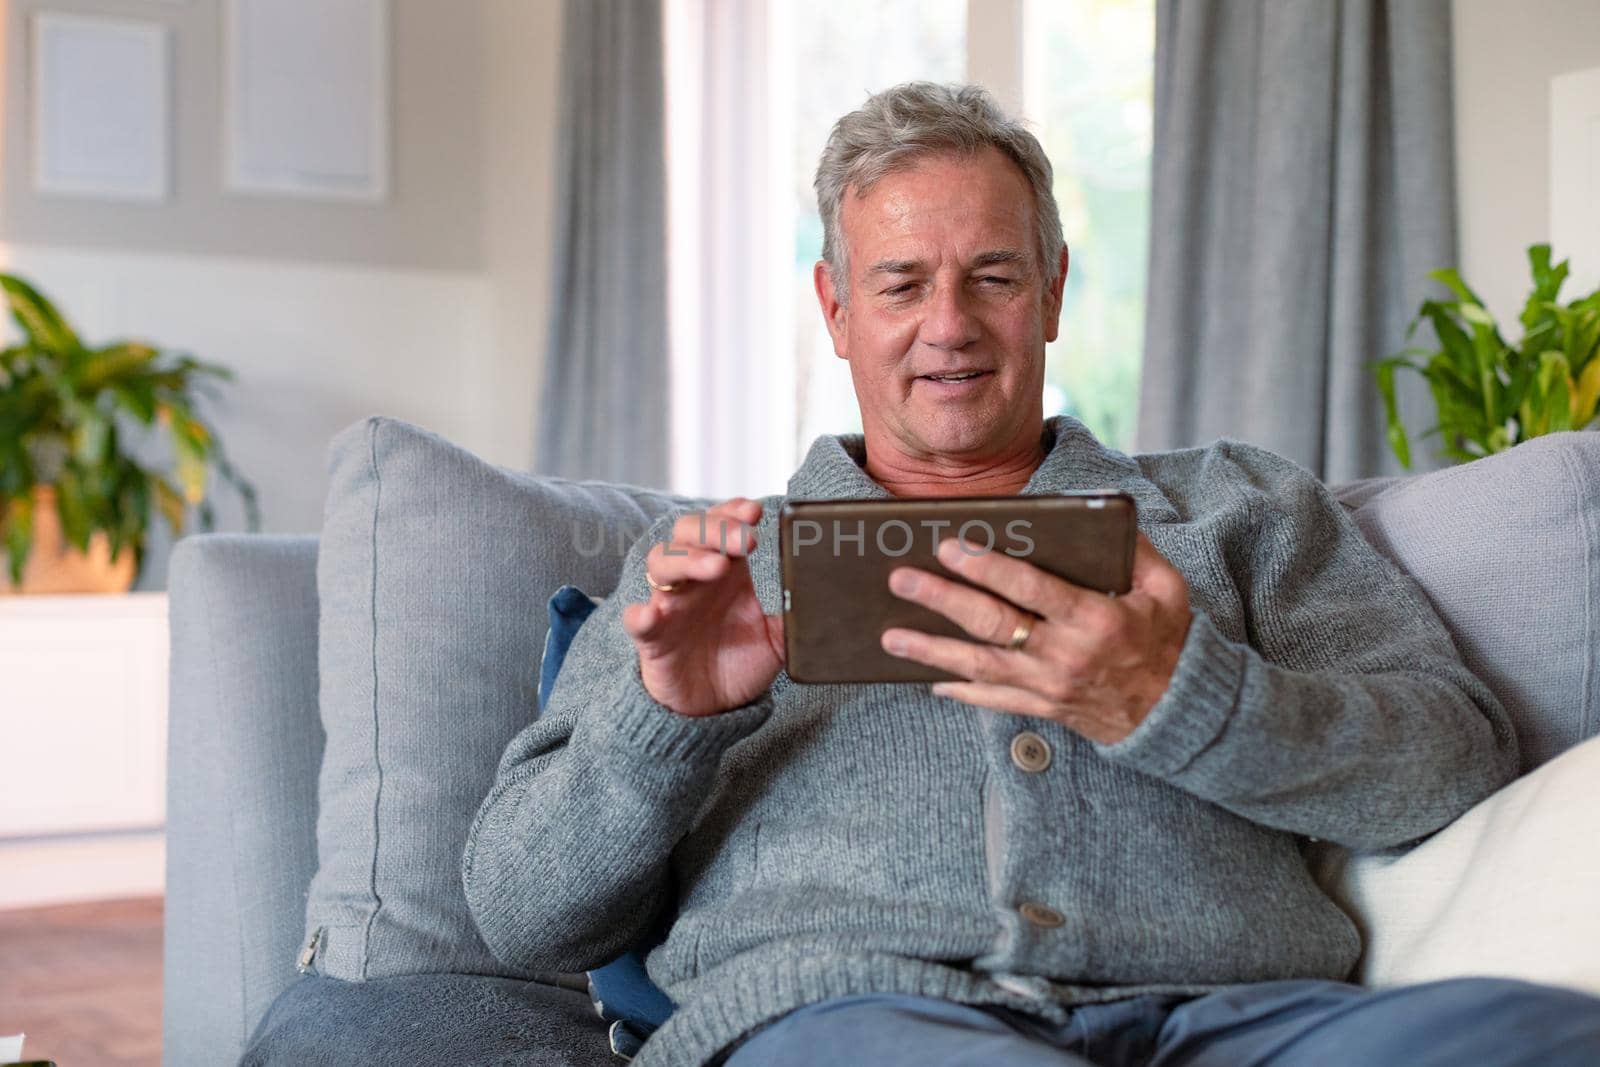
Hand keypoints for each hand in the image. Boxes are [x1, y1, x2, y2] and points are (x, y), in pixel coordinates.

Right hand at [621, 498, 785, 717]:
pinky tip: (652, 613)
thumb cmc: (741, 662)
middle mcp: (694, 580)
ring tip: (717, 567)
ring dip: (688, 559)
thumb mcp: (778, 639)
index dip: (732, 512)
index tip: (755, 512)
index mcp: (726, 571)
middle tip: (746, 541)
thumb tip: (826, 601)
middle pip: (689, 534)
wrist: (714, 709)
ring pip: (662, 563)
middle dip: (716, 530)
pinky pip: (638, 621)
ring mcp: (669, 605)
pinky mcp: (652, 639)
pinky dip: (640, 614)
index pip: (721, 526)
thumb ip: (795, 616)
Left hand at [880, 532, 1191, 743]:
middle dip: (943, 600)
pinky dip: (959, 691)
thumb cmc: (1167, 639)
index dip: (988, 568)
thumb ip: (1134, 550)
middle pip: (993, 624)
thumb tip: (1099, 513)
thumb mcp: (1166, 588)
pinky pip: (993, 700)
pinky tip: (927, 680)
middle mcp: (1066, 654)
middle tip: (902, 580)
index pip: (1031, 588)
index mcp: (1095, 618)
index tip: (950, 547)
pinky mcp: (1043, 708)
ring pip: (980, 666)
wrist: (1176, 711)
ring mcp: (1050, 686)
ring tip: (890, 637)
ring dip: (932, 652)